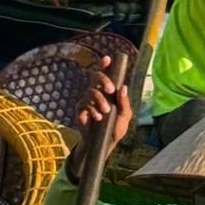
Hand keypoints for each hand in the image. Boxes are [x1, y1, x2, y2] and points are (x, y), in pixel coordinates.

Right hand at [69, 56, 131, 174]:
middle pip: (94, 77)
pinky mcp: (79, 111)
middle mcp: (95, 93)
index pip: (104, 75)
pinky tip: (98, 118)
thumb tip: (123, 87)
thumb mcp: (125, 117)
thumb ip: (124, 103)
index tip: (107, 59)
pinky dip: (92, 110)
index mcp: (106, 92)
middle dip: (102, 80)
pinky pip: (84, 105)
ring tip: (105, 112)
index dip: (103, 65)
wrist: (105, 145)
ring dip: (99, 100)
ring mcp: (86, 101)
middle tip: (110, 89)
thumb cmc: (115, 129)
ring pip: (90, 92)